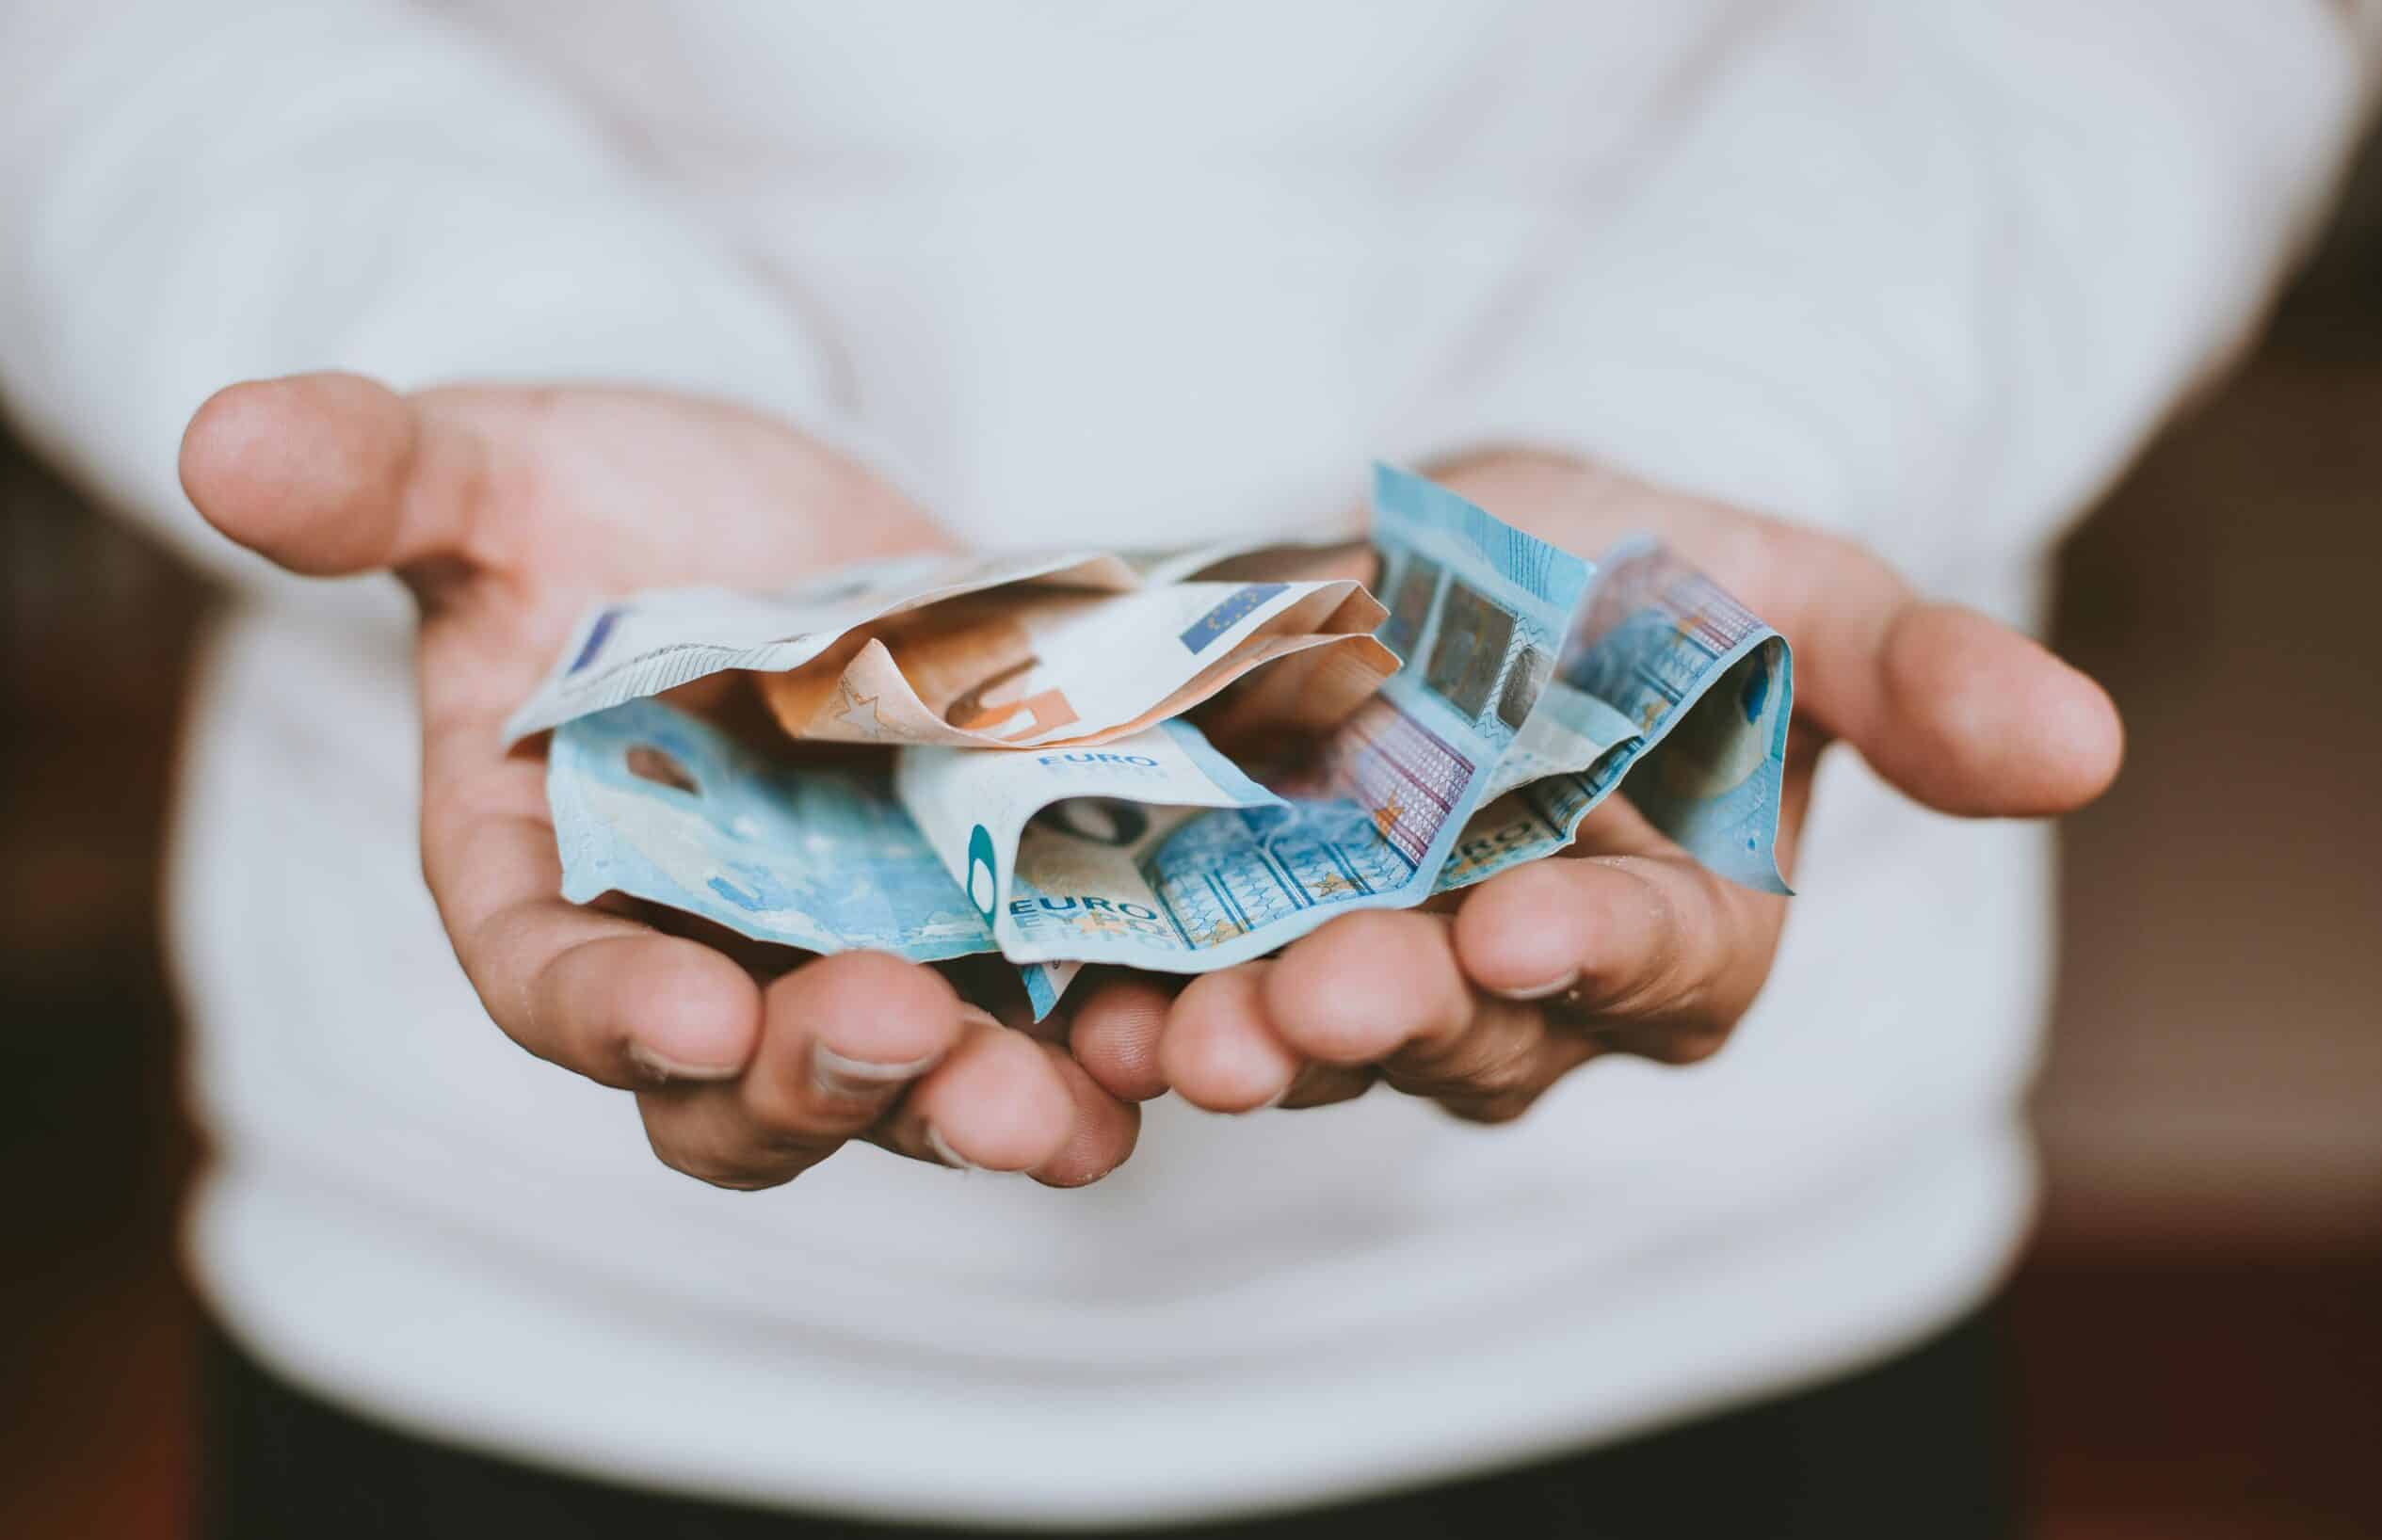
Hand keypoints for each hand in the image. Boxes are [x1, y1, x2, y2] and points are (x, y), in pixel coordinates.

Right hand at [181, 372, 1138, 1187]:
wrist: (764, 509)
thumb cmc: (596, 501)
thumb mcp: (492, 470)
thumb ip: (376, 475)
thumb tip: (222, 441)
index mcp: (547, 884)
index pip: (551, 981)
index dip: (607, 1010)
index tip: (684, 1011)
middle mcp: (701, 958)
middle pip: (742, 1089)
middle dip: (819, 1082)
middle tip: (902, 1038)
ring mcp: (858, 955)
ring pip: (911, 1087)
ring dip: (985, 1109)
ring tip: (1066, 1110)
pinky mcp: (993, 919)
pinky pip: (1046, 1011)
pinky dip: (1105, 1039)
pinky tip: (1178, 1042)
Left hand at [1060, 451, 2123, 1120]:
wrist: (1468, 552)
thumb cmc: (1650, 570)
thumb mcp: (1781, 581)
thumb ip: (1907, 670)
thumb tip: (2086, 750)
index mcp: (1687, 925)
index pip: (1660, 963)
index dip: (1599, 949)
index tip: (1525, 920)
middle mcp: (1534, 991)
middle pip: (1471, 1031)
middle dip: (1391, 1014)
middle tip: (1306, 999)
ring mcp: (1383, 978)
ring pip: (1326, 1042)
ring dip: (1250, 1041)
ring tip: (1173, 1030)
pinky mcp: (1246, 945)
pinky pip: (1198, 996)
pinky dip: (1139, 1005)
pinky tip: (1078, 1001)